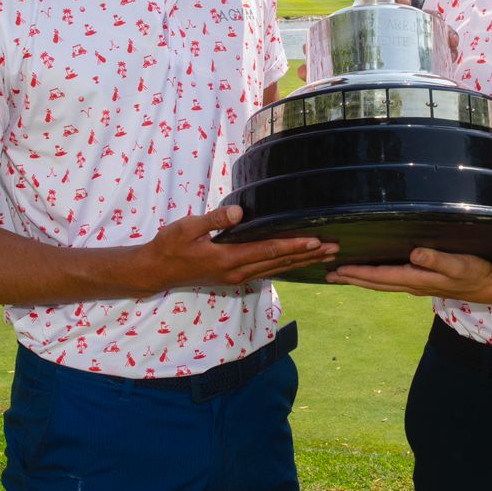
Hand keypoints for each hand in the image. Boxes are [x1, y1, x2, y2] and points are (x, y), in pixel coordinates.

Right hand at [143, 205, 337, 290]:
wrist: (157, 270)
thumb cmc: (170, 245)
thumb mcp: (188, 227)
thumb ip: (214, 220)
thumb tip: (240, 213)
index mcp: (228, 259)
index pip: (268, 251)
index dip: (293, 246)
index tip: (315, 241)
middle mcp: (237, 272)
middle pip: (279, 264)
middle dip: (308, 256)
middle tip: (334, 248)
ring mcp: (236, 278)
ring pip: (276, 270)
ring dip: (302, 262)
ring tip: (326, 255)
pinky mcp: (234, 278)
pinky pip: (267, 272)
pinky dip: (286, 267)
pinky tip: (298, 263)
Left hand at [327, 247, 491, 301]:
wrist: (488, 285)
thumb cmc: (474, 272)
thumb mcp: (458, 264)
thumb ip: (436, 259)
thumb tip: (414, 253)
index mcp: (416, 279)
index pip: (380, 276)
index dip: (358, 273)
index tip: (337, 271)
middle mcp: (411, 284)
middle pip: (375, 283)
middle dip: (352, 279)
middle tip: (328, 275)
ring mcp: (415, 285)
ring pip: (381, 284)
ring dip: (361, 280)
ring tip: (342, 276)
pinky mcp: (421, 282)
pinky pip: (390, 281)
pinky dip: (375, 278)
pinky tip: (371, 274)